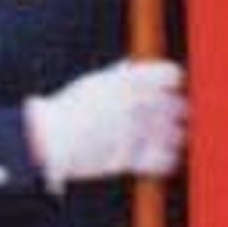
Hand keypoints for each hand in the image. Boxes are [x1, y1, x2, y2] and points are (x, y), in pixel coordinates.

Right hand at [27, 60, 186, 184]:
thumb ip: (118, 75)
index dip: (170, 84)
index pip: (173, 76)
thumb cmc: (67, 109)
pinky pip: (167, 161)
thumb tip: (129, 66)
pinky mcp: (134, 158)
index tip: (164, 90)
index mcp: (132, 81)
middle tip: (162, 118)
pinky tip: (158, 157)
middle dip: (173, 112)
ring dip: (171, 136)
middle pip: (180, 106)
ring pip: (177, 135)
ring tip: (161, 139)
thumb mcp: (93, 83)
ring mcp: (139, 132)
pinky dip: (165, 160)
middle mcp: (140, 103)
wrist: (48, 140)